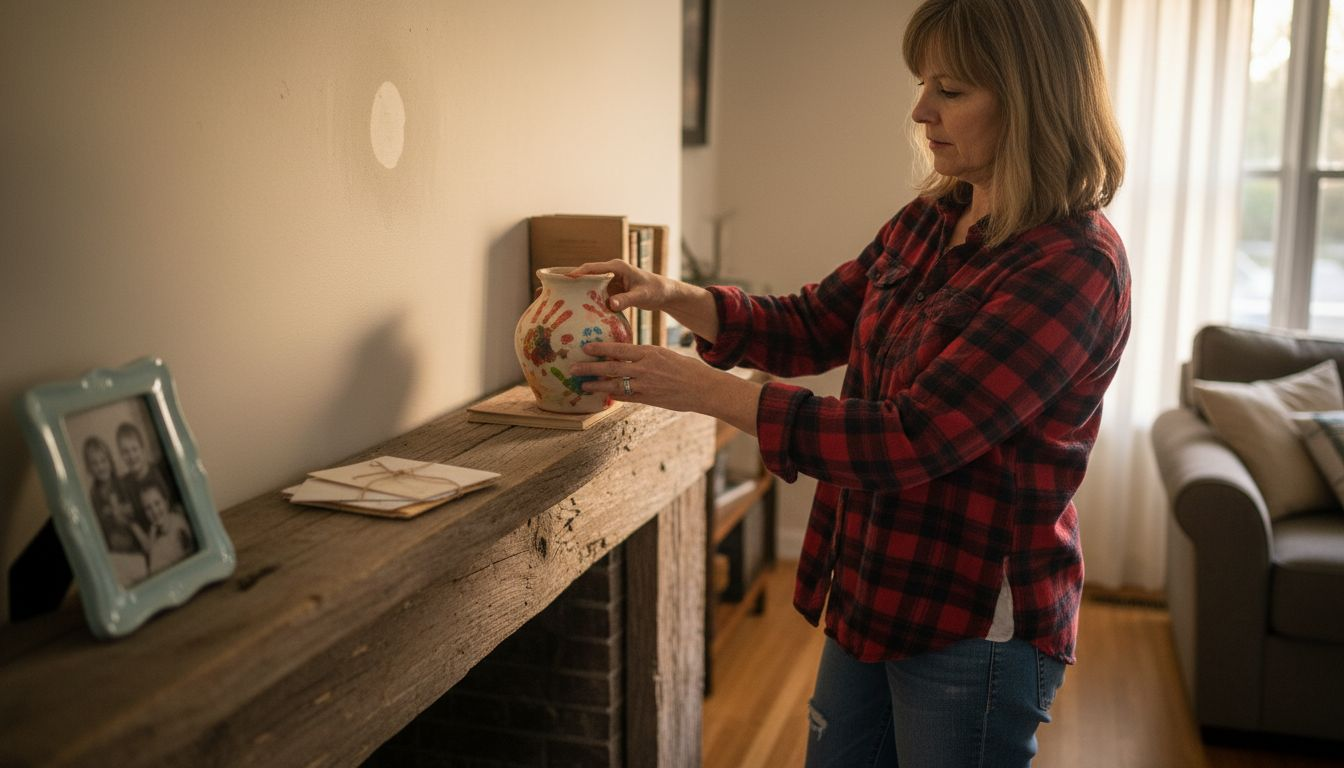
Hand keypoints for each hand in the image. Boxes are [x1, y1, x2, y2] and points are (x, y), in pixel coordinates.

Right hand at [567, 260, 720, 341]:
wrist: (664, 294)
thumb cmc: (655, 290)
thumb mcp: (642, 296)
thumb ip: (626, 300)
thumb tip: (610, 304)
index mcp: (616, 267)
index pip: (592, 268)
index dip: (576, 273)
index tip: (562, 279)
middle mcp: (610, 272)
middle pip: (585, 276)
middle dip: (569, 282)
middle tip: (551, 290)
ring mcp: (610, 282)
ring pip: (588, 286)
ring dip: (575, 293)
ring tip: (557, 302)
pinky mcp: (611, 291)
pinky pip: (595, 295)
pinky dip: (586, 301)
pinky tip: (575, 311)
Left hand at [570, 342, 760, 434]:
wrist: (702, 388)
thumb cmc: (685, 368)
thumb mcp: (664, 354)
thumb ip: (644, 355)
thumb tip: (625, 354)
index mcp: (649, 352)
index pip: (619, 349)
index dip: (600, 349)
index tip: (585, 347)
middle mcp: (644, 368)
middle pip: (611, 367)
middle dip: (590, 368)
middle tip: (573, 368)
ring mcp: (645, 385)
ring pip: (614, 385)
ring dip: (596, 385)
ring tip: (582, 386)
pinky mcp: (648, 399)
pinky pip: (625, 397)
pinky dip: (612, 396)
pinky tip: (602, 396)